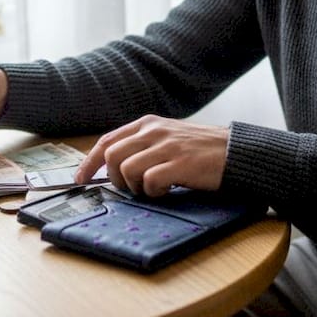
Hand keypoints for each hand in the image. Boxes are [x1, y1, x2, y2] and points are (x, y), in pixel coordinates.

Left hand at [74, 115, 228, 196]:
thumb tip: (112, 165)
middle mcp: (154, 131)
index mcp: (147, 123)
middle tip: (129, 189)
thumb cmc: (201, 150)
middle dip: (113, 178)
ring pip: (127, 170)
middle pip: (111, 155)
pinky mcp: (180, 163)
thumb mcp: (168, 137)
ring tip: (152, 189)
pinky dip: (153, 192)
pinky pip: (150, 181)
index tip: (81, 179)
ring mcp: (167, 146)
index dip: (89, 162)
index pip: (107, 140)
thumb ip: (142, 145)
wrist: (236, 152)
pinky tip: (167, 190)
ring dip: (135, 187)